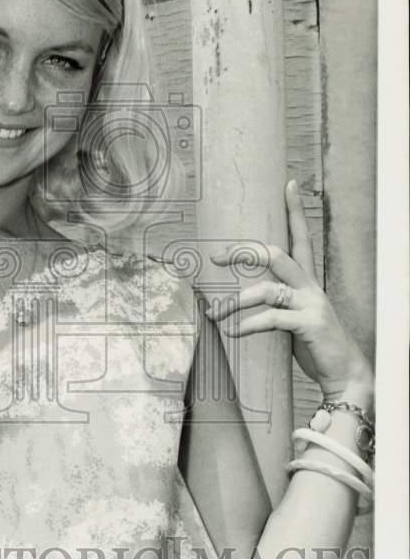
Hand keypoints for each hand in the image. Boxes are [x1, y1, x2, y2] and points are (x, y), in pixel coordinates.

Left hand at [205, 180, 373, 402]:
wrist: (344, 373)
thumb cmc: (314, 343)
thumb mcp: (293, 316)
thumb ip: (274, 302)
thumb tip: (238, 298)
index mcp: (307, 280)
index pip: (301, 237)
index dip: (295, 210)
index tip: (287, 184)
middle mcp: (310, 286)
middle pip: (276, 254)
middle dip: (243, 252)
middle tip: (216, 257)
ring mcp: (312, 304)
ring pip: (267, 289)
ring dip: (235, 301)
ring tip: (214, 314)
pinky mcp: (310, 324)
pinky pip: (271, 318)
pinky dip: (247, 324)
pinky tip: (232, 332)